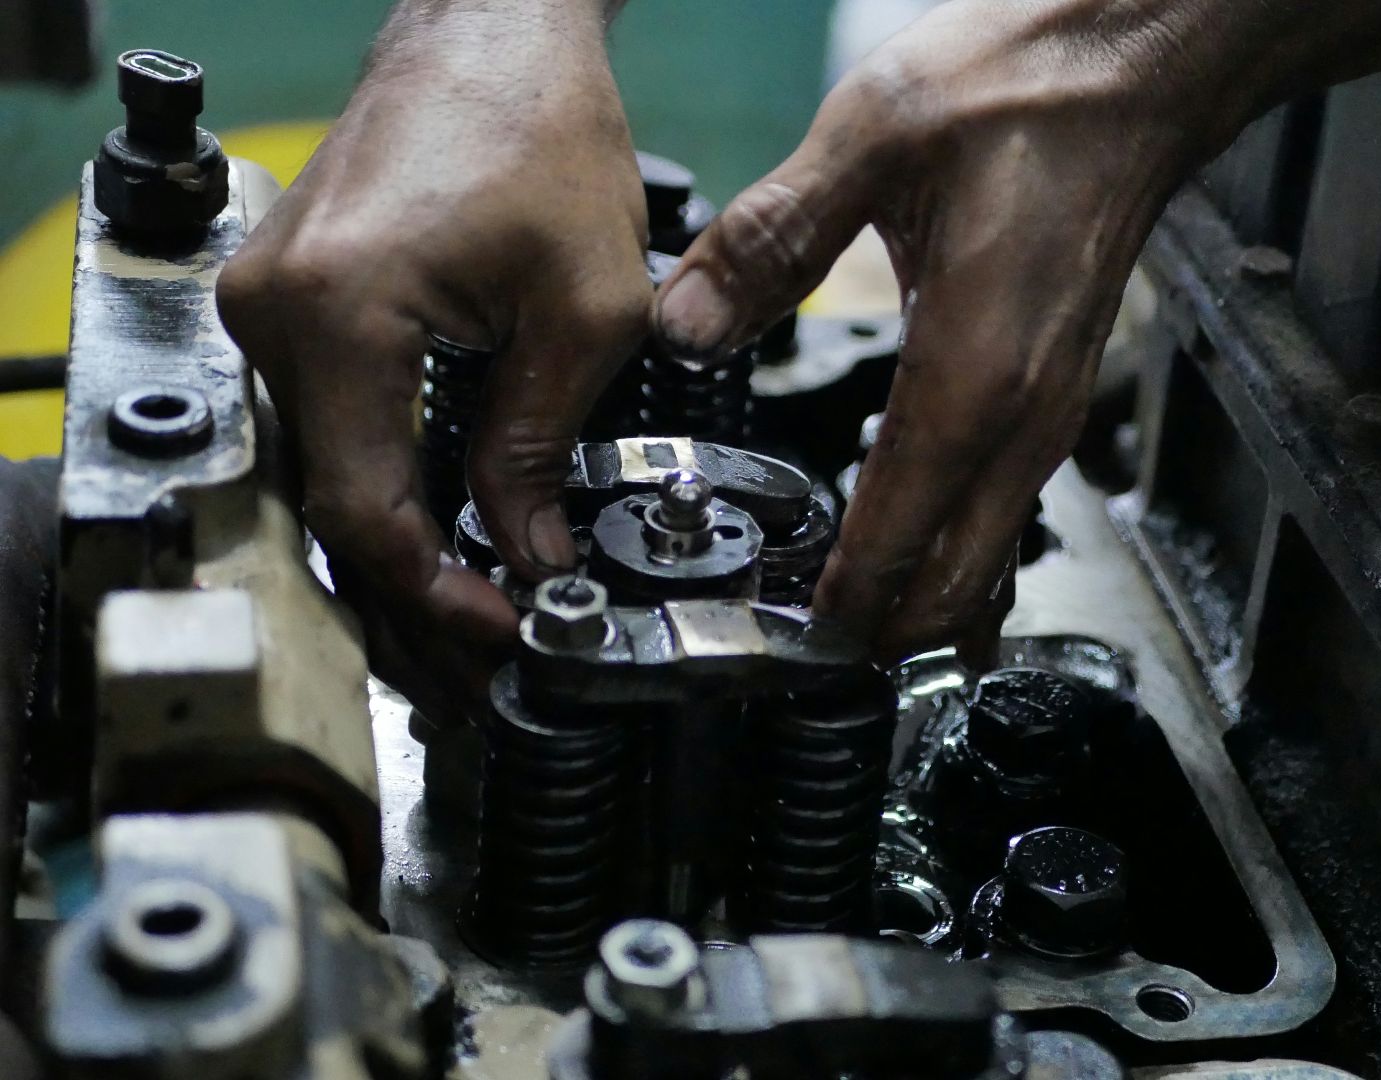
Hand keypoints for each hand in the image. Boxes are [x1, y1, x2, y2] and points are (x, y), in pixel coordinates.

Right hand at [217, 0, 647, 709]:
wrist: (493, 30)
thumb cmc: (538, 129)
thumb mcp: (584, 309)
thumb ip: (540, 442)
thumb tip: (526, 552)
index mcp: (334, 315)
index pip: (365, 507)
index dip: (435, 592)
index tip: (503, 634)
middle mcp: (271, 316)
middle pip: (331, 506)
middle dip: (412, 598)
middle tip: (480, 667)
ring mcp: (268, 307)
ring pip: (325, 474)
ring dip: (398, 553)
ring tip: (468, 625)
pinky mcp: (291, 301)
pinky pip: (331, 425)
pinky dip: (386, 488)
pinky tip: (437, 540)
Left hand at [653, 0, 1380, 660]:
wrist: (1136, 63)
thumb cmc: (1025, 88)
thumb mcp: (872, 137)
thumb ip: (770, 239)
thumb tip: (682, 323)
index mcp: (972, 374)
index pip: (897, 539)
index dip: (839, 606)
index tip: (784, 644)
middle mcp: (1022, 417)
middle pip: (956, 586)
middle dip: (881, 634)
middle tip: (799, 655)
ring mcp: (1050, 413)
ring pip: (991, 562)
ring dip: (924, 606)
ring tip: (846, 628)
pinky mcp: (1055, 393)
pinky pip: (1008, 515)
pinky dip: (961, 561)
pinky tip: (921, 563)